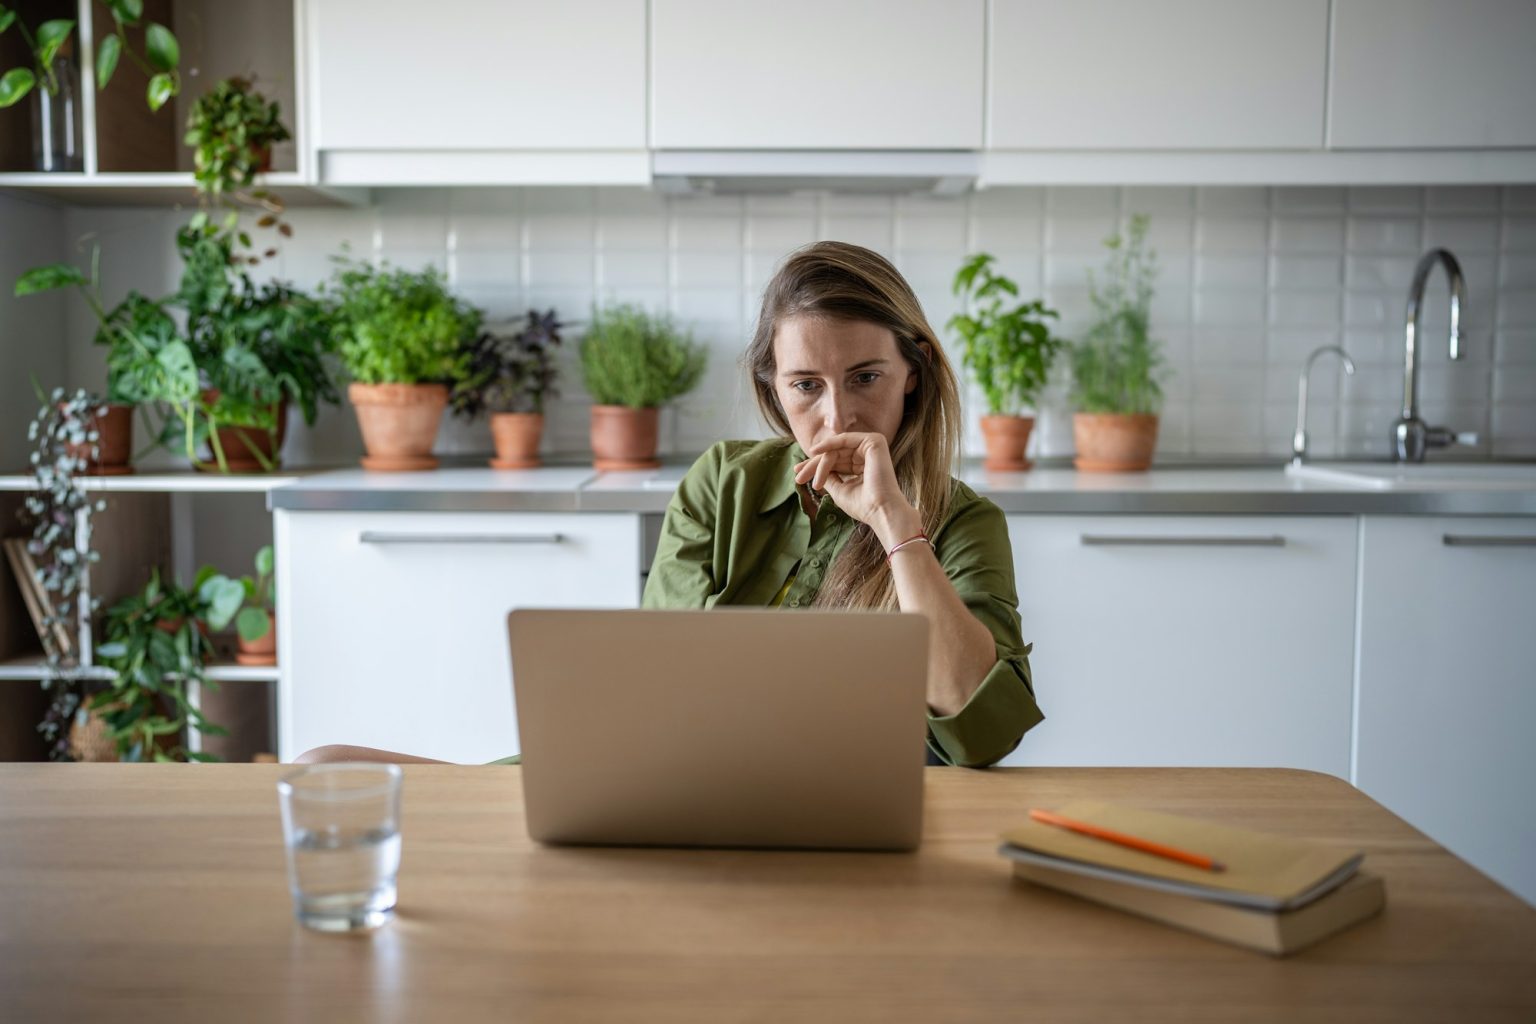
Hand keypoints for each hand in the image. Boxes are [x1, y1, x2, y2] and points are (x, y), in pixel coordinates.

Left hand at [793, 432, 920, 544]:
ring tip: (807, 478)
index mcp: (864, 467)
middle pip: (834, 455)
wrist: (881, 511)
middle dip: (813, 465)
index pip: (837, 463)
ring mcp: (872, 447)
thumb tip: (815, 468)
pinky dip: (828, 445)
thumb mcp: (840, 490)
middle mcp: (869, 456)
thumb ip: (829, 477)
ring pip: (836, 450)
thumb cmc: (863, 506)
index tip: (799, 476)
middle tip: (797, 476)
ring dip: (819, 463)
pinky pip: (844, 440)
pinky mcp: (874, 441)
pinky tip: (814, 453)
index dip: (817, 468)